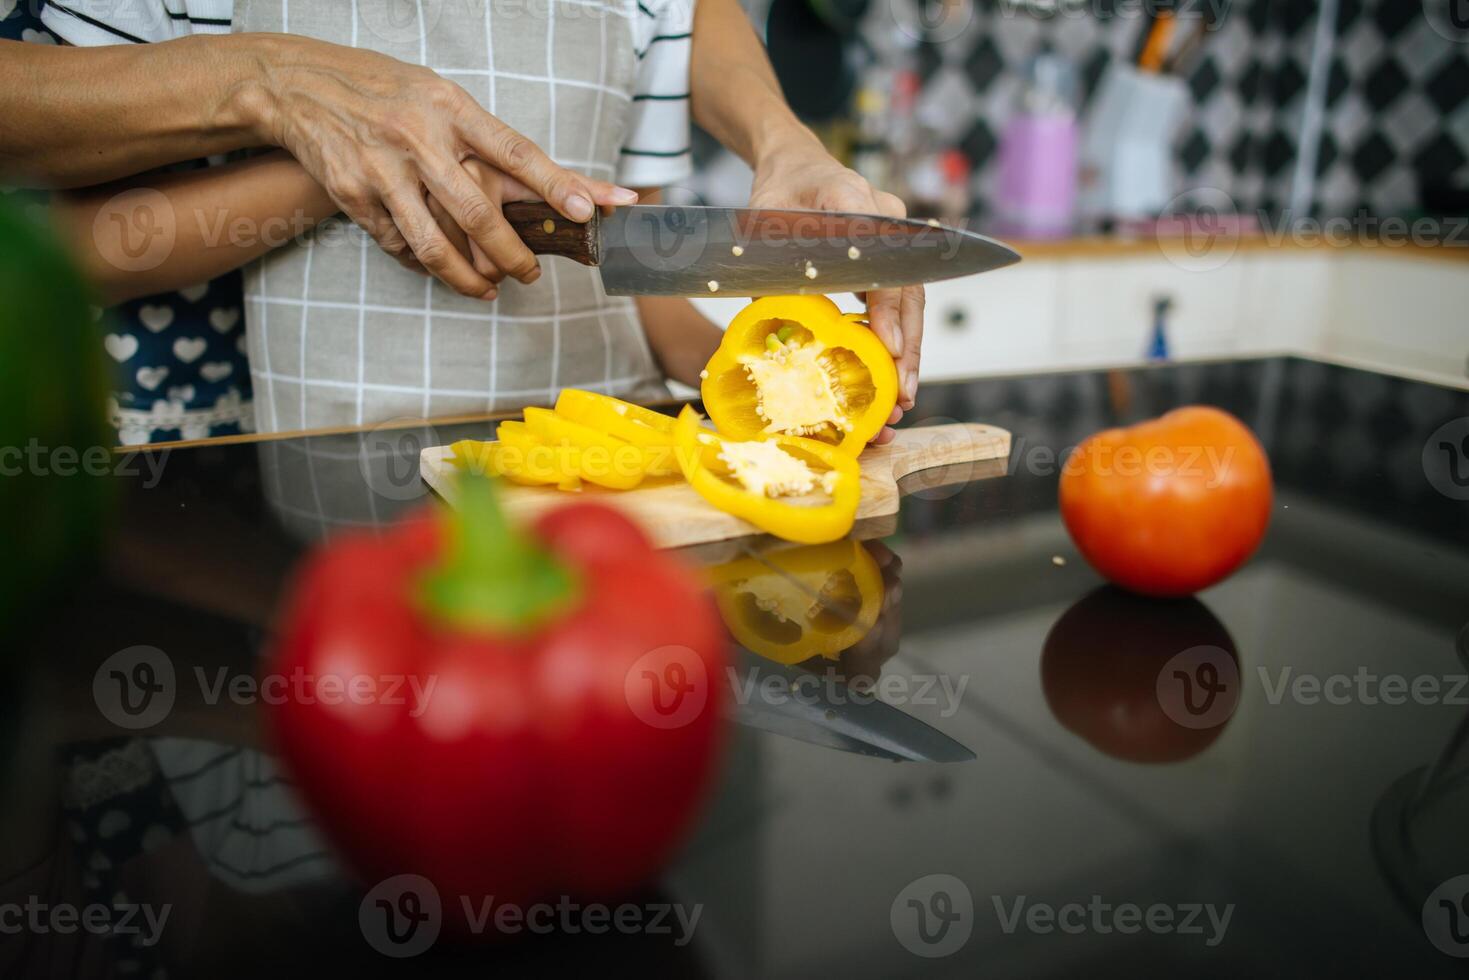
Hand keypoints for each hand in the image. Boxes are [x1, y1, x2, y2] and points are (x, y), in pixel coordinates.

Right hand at [253, 35, 636, 298]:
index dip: (554, 184)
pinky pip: (399, 246)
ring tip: (489, 290)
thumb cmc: (387, 92)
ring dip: (468, 278)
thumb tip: (544, 184)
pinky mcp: (353, 195)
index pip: (516, 152)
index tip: (587, 209)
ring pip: (435, 244)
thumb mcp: (440, 96)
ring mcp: (383, 170)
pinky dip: (424, 265)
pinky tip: (440, 270)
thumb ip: (484, 138)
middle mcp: (419, 139)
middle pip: (477, 213)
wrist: (300, 85)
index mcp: (451, 109)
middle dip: (512, 254)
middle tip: (531, 275)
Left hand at [749, 135, 923, 444]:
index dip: (887, 308)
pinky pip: (900, 297)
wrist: (794, 164)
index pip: (882, 262)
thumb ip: (774, 268)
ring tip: (904, 393)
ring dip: (908, 347)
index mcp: (854, 200)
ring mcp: (895, 238)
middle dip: (908, 344)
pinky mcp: (891, 255)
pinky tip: (894, 370)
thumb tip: (784, 327)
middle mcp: (887, 219)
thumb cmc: (776, 192)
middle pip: (908, 288)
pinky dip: (897, 334)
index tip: (889, 348)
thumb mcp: (763, 224)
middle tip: (904, 391)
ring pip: (910, 298)